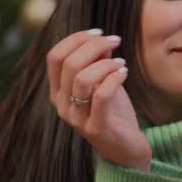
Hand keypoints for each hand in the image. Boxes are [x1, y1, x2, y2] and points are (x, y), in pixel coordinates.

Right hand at [47, 29, 150, 170]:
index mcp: (58, 91)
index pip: (54, 56)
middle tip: (115, 41)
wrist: (126, 148)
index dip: (75, 39)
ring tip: (121, 61)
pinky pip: (100, 96)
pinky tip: (124, 72)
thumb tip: (101, 39)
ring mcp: (76, 118)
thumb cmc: (113, 113)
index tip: (99, 32)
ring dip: (105, 63)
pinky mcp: (95, 128)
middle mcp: (61, 104)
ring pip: (82, 79)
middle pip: (68, 63)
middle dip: (94, 45)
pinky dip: (114, 78)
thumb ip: (98, 62)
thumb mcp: (103, 82)